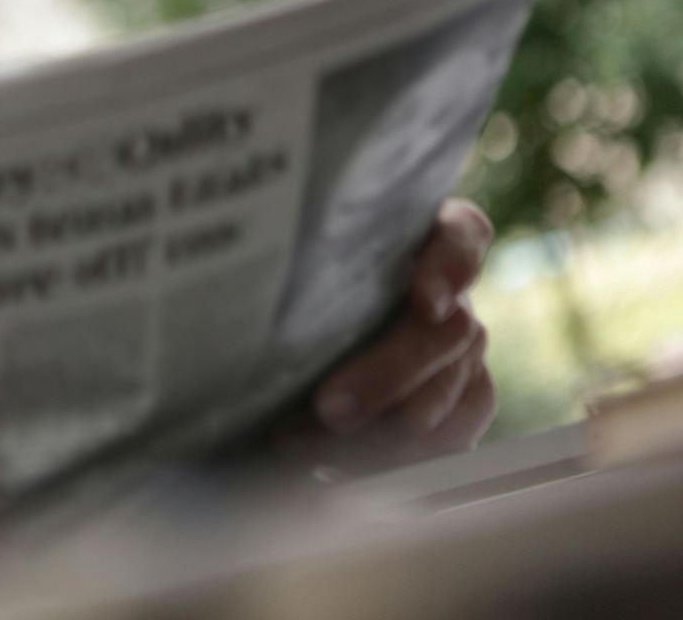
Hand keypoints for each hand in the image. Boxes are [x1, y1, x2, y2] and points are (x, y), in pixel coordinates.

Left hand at [278, 199, 496, 474]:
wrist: (299, 331)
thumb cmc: (291, 287)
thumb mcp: (294, 266)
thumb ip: (296, 271)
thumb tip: (243, 300)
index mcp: (421, 238)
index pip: (459, 235)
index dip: (449, 267)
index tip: (424, 303)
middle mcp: (450, 295)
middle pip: (448, 331)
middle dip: (389, 375)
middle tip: (331, 408)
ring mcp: (462, 351)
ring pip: (455, 391)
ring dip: (390, 429)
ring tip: (320, 449)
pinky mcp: (463, 402)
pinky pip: (453, 437)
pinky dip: (400, 459)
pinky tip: (343, 471)